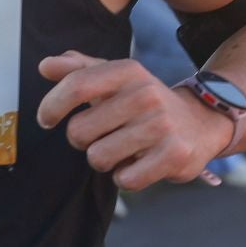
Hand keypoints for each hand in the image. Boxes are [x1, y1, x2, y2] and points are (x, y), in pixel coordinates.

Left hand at [38, 53, 230, 190]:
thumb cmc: (144, 103)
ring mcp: (162, 125)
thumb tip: (46, 66)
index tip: (46, 119)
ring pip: (98, 158)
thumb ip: (79, 71)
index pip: (77, 85)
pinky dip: (126, 177)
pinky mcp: (174, 155)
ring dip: (105, 160)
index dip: (52, 106)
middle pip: (79, 131)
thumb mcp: (116, 79)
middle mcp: (146, 94)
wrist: (200, 123)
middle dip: (83, 140)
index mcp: (128, 71)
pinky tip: (140, 164)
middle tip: (103, 136)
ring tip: (124, 149)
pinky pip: (124, 180)